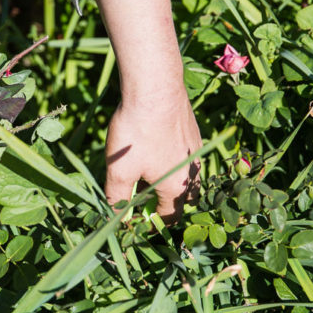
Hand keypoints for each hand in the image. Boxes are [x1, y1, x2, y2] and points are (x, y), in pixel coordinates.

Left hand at [105, 96, 201, 221]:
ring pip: (184, 176)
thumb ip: (117, 199)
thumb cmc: (136, 133)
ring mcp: (196, 151)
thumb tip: (116, 218)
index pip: (169, 218)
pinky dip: (170, 160)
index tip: (134, 219)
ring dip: (166, 180)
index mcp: (177, 189)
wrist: (155, 88)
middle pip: (181, 198)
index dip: (151, 223)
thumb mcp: (119, 171)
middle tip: (139, 195)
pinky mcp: (192, 132)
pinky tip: (152, 147)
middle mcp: (193, 173)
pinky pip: (184, 157)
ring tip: (144, 171)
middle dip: (162, 202)